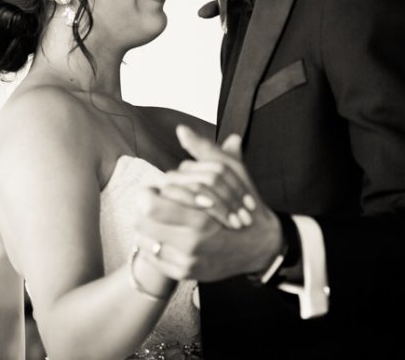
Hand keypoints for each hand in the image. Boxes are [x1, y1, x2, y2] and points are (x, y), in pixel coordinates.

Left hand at [134, 125, 282, 281]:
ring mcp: (187, 262)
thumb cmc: (245, 207)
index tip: (152, 191)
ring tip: (158, 220)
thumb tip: (181, 130)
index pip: (150, 204)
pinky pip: (155, 260)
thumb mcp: (232, 174)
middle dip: (145, 212)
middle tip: (152, 205)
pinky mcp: (186, 275)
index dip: (147, 195)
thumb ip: (205, 152)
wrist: (262, 247)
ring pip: (145, 242)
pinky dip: (155, 247)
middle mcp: (191, 243)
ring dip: (147, 229)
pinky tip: (167, 238)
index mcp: (200, 217)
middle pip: (142, 224)